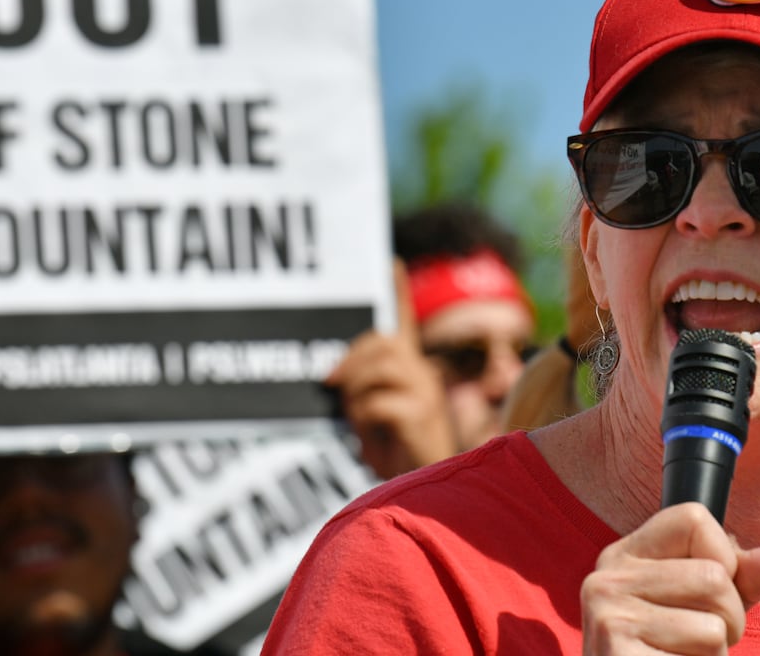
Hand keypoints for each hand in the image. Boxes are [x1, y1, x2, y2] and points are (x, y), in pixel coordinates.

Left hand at [325, 260, 458, 478]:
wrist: (429, 498)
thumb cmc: (398, 459)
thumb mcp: (374, 421)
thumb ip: (362, 394)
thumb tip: (333, 378)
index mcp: (412, 373)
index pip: (404, 324)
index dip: (399, 292)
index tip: (390, 261)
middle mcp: (423, 375)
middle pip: (382, 342)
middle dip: (350, 360)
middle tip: (331, 386)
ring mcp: (425, 392)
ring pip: (380, 366)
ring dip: (356, 393)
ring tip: (357, 422)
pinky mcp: (423, 414)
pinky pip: (379, 402)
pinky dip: (364, 420)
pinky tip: (371, 443)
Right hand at [581, 503, 759, 654]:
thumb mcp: (706, 609)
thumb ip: (740, 581)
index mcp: (624, 556)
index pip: (693, 519)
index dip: (723, 558)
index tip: (706, 595)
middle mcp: (607, 579)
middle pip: (714, 577)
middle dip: (730, 621)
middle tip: (698, 645)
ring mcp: (609, 618)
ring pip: (714, 626)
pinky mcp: (619, 654)